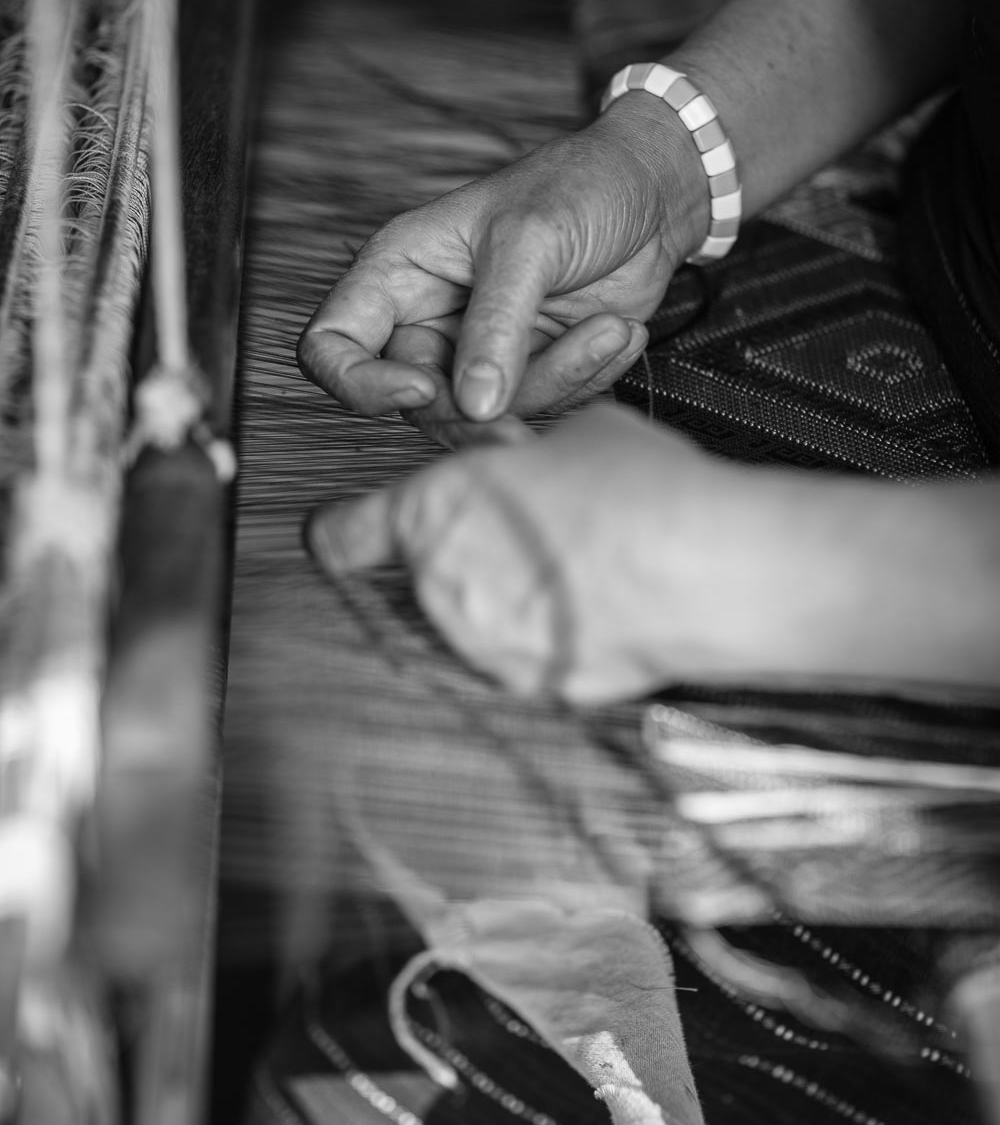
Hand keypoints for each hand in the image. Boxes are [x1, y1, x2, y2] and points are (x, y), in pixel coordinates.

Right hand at [297, 98, 704, 426]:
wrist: (656, 193)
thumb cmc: (581, 185)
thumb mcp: (530, 243)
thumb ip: (496, 326)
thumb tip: (473, 404)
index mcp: (401, 270)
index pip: (333, 345)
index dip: (359, 383)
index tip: (422, 389)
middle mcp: (431, 316)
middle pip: (416, 401)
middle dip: (480, 411)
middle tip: (530, 410)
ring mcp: (481, 348)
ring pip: (488, 412)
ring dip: (558, 380)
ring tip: (611, 328)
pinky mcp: (532, 368)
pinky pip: (542, 407)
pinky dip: (587, 379)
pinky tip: (616, 331)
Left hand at [305, 403, 725, 703]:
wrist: (705, 568)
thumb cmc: (640, 492)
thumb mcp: (576, 436)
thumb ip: (527, 458)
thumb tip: (528, 464)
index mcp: (432, 512)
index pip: (344, 537)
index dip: (344, 536)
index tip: (345, 538)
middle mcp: (440, 588)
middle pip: (419, 581)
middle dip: (461, 560)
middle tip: (522, 536)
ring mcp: (485, 648)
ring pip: (473, 622)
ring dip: (507, 600)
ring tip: (576, 567)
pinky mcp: (536, 688)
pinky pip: (528, 656)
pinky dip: (552, 637)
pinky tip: (600, 605)